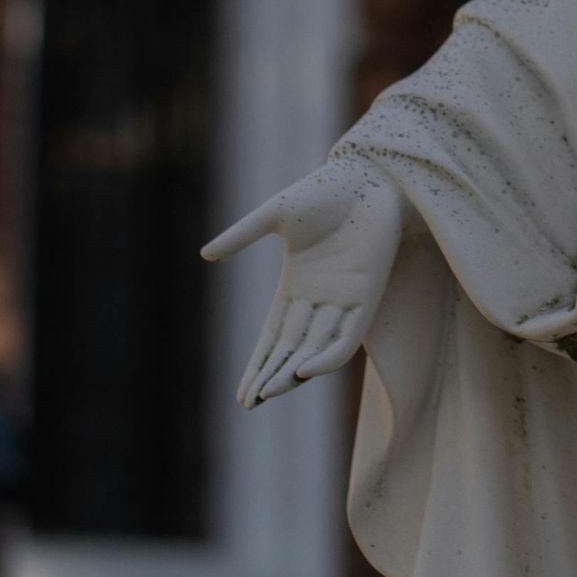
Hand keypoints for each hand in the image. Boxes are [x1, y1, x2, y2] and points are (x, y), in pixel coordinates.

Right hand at [202, 151, 403, 407]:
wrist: (370, 174)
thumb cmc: (324, 189)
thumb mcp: (276, 214)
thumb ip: (243, 234)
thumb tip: (205, 255)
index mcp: (296, 284)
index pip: (273, 336)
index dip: (258, 364)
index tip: (242, 395)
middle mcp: (319, 298)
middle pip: (291, 349)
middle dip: (271, 376)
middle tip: (250, 402)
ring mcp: (344, 298)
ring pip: (316, 349)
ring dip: (293, 372)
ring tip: (269, 392)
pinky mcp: (368, 295)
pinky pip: (348, 336)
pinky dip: (328, 356)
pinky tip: (304, 369)